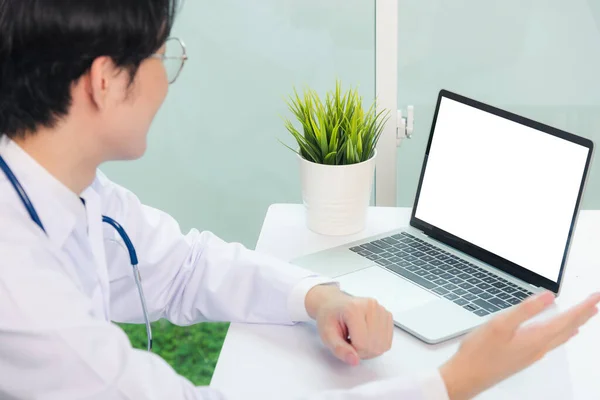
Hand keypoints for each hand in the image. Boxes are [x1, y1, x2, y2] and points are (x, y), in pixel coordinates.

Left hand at [305, 285, 393, 365]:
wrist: (333, 304)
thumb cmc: (329, 317)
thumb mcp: (327, 335)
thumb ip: (339, 349)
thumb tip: (354, 361)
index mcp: (354, 309)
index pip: (362, 344)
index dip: (353, 351)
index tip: (344, 343)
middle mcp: (371, 306)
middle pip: (375, 346)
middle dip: (361, 351)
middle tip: (350, 341)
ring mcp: (381, 310)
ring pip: (383, 345)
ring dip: (370, 349)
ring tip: (357, 338)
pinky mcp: (387, 315)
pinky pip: (387, 341)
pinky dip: (377, 344)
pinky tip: (366, 336)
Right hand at [440, 291, 599, 399]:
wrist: (467, 376)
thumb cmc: (480, 353)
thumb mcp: (500, 324)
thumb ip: (525, 309)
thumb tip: (548, 296)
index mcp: (536, 337)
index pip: (567, 319)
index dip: (583, 307)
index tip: (595, 297)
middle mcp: (538, 347)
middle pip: (568, 329)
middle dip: (583, 315)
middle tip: (595, 303)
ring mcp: (531, 354)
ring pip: (561, 337)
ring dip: (574, 325)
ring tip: (584, 317)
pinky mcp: (523, 357)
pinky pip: (551, 343)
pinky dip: (561, 334)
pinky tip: (559, 334)